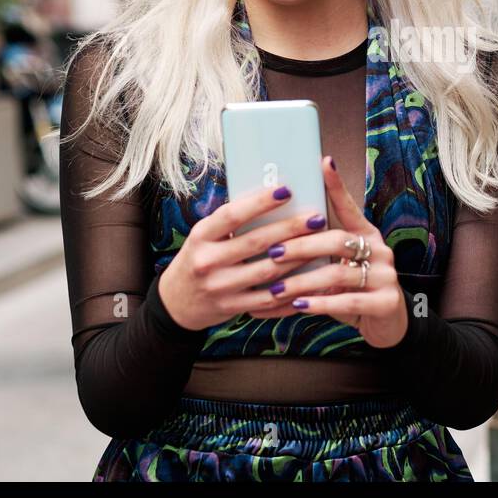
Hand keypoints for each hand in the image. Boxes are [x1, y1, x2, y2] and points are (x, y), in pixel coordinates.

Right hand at [156, 182, 329, 331]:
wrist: (177, 302)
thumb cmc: (200, 257)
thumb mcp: (205, 236)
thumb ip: (231, 222)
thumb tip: (274, 197)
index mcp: (200, 236)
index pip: (231, 215)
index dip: (260, 202)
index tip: (286, 190)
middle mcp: (207, 261)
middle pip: (255, 242)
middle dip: (290, 229)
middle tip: (316, 217)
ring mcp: (219, 287)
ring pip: (267, 271)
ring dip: (298, 258)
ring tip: (320, 244)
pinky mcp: (232, 307)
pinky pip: (268, 300)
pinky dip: (292, 290)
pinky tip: (312, 279)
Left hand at [247, 155, 407, 348]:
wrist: (386, 324)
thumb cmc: (353, 290)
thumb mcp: (339, 267)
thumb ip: (318, 252)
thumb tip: (273, 239)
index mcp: (366, 234)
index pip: (348, 206)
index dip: (336, 185)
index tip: (323, 161)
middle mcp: (379, 249)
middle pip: (337, 240)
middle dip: (301, 246)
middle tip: (272, 253)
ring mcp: (386, 276)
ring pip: (338, 273)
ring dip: (303, 281)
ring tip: (277, 288)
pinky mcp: (386, 302)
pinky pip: (347, 301)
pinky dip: (319, 304)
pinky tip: (298, 307)